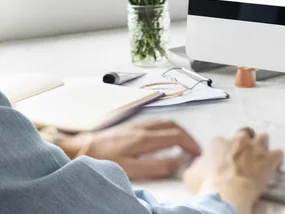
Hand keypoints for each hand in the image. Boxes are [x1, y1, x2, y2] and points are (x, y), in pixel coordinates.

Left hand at [68, 120, 200, 179]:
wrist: (80, 148)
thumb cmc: (102, 159)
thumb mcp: (130, 169)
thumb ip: (155, 166)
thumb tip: (176, 163)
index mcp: (145, 138)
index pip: (177, 136)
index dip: (190, 144)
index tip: (197, 153)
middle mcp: (144, 128)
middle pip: (174, 126)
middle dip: (188, 136)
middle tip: (194, 148)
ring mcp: (137, 125)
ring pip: (166, 122)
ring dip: (178, 131)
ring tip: (183, 143)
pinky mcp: (130, 126)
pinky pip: (156, 123)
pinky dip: (167, 128)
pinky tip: (163, 137)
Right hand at [183, 129, 283, 213]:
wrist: (225, 193)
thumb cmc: (207, 185)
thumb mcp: (191, 174)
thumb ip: (197, 164)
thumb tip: (199, 164)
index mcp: (219, 142)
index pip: (223, 141)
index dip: (225, 152)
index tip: (225, 162)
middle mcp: (238, 140)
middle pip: (244, 135)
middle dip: (245, 144)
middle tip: (243, 158)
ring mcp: (255, 147)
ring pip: (263, 138)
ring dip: (262, 146)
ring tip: (260, 158)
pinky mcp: (268, 158)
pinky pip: (278, 154)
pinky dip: (277, 160)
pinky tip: (274, 167)